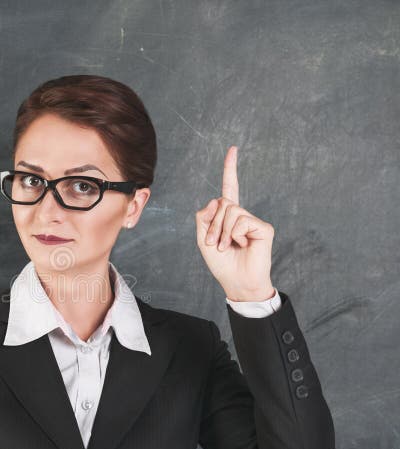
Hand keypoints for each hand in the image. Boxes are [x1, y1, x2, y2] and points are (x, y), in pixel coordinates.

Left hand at [195, 146, 275, 301]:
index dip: (230, 169)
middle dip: (213, 224)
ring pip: (231, 210)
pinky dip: (235, 234)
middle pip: (222, 202)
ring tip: (226, 246)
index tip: (233, 149)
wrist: (236, 281)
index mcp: (228, 215)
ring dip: (222, 230)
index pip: (230, 187)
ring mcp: (253, 220)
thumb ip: (204, 216)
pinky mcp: (263, 227)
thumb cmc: (221, 262)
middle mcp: (242, 214)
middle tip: (215, 244)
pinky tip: (241, 244)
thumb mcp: (203, 238)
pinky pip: (242, 220)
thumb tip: (218, 200)